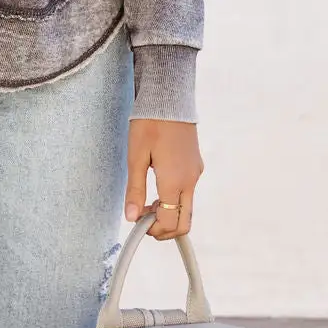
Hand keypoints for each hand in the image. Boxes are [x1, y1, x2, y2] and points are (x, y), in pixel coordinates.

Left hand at [124, 118, 203, 238]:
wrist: (169, 97)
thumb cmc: (150, 124)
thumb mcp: (136, 156)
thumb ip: (135, 190)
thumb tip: (130, 217)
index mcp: (174, 182)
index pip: (169, 223)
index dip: (153, 230)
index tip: (137, 222)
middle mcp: (190, 181)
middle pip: (184, 222)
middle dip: (165, 229)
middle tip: (144, 218)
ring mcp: (195, 172)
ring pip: (187, 208)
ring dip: (170, 213)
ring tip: (147, 199)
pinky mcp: (196, 164)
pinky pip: (188, 191)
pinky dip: (175, 199)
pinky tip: (158, 185)